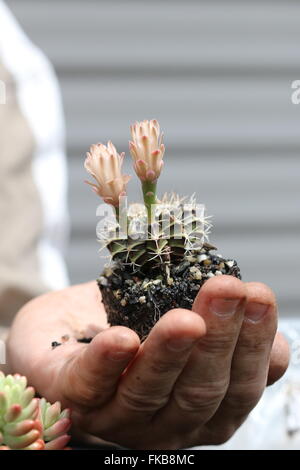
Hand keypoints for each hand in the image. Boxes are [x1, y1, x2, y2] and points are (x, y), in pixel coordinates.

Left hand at [7, 277, 288, 448]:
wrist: (59, 333)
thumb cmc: (129, 324)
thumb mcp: (180, 325)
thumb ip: (224, 338)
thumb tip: (277, 343)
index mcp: (199, 409)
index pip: (239, 387)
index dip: (254, 344)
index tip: (258, 296)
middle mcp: (164, 422)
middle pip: (200, 392)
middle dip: (219, 339)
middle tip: (228, 290)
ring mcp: (116, 416)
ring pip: (149, 393)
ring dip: (170, 353)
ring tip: (186, 318)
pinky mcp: (72, 398)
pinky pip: (90, 385)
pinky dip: (108, 362)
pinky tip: (123, 338)